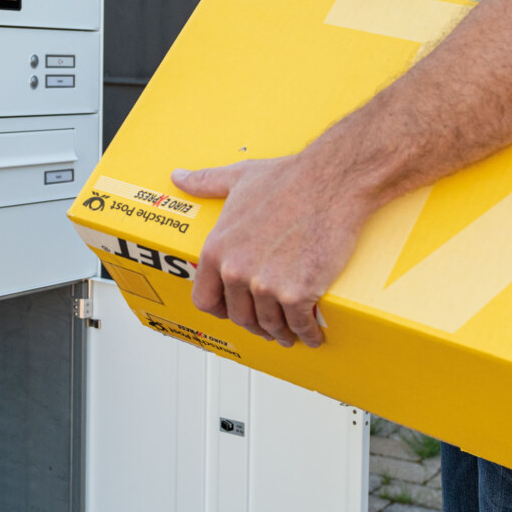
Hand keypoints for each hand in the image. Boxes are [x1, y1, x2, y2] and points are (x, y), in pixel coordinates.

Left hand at [172, 156, 368, 348]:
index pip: (205, 299)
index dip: (220, 310)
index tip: (232, 313)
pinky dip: (308, 334)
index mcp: (218, 249)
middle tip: (268, 326)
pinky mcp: (298, 293)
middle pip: (240, 316)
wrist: (332, 182)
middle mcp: (236, 271)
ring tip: (290, 333)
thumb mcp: (238, 177)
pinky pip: (299, 325)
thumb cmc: (290, 178)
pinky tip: (313, 333)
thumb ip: (206, 182)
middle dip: (256, 325)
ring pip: (270, 325)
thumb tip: (179, 178)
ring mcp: (266, 285)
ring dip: (281, 334)